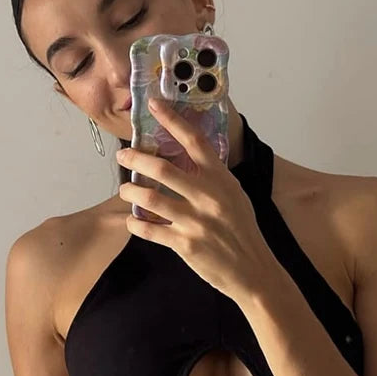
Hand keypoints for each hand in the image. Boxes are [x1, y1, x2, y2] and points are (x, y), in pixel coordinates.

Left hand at [115, 99, 278, 302]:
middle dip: (135, 159)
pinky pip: (150, 230)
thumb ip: (213, 178)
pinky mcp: (186, 245)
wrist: (253, 271)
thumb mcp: (235, 196)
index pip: (195, 141)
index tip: (154, 104)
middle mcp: (208, 197)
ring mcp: (196, 221)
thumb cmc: (243, 232)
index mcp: (222, 180)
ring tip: (125, 191)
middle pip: (162, 168)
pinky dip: (136, 224)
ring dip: (130, 192)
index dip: (173, 119)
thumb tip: (188, 159)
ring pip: (150, 198)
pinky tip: (133, 221)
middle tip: (123, 157)